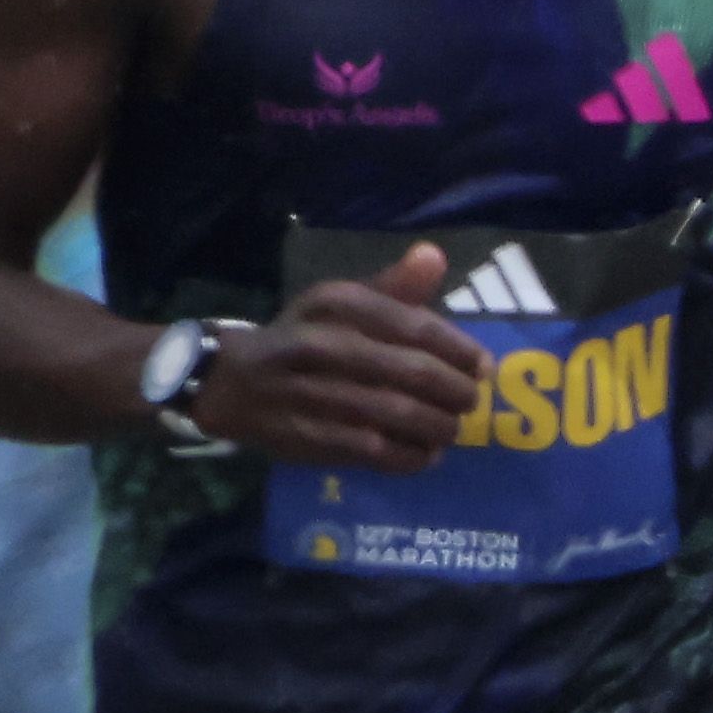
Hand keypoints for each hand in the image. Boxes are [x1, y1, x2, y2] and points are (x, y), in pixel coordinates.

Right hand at [191, 240, 484, 467]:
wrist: (229, 383)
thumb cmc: (303, 338)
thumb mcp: (339, 303)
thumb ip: (393, 287)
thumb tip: (435, 256)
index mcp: (335, 304)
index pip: (414, 325)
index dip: (459, 350)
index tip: (483, 366)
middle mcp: (321, 345)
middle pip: (411, 373)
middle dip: (454, 392)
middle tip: (470, 402)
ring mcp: (312, 394)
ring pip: (397, 415)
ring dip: (438, 427)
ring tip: (452, 429)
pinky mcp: (308, 439)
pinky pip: (375, 452)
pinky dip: (410, 456)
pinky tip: (425, 453)